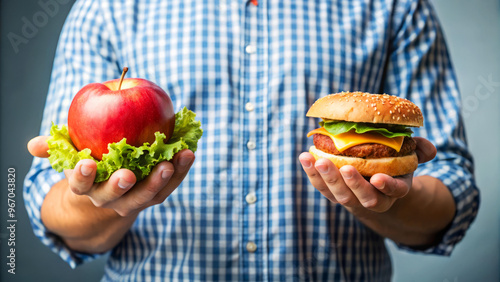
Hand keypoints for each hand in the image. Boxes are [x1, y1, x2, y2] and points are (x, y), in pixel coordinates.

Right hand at [28, 136, 193, 216]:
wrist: (113, 186)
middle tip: (129, 175)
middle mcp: (111, 198)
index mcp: (87, 187)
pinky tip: (189, 153)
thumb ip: (56, 149)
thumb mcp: (71, 155)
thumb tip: (33, 144)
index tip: (86, 163)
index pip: (81, 184)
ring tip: (172, 162)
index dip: (82, 175)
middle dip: (122, 186)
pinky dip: (180, 171)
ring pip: (149, 195)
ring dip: (161, 180)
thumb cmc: (91, 162)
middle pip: (117, 196)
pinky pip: (170, 185)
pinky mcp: (157, 194)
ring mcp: (136, 199)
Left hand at [298, 137, 435, 212]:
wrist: (374, 183)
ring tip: (316, 160)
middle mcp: (371, 198)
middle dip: (351, 184)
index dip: (387, 187)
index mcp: (393, 190)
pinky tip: (304, 157)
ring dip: (326, 178)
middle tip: (344, 168)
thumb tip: (429, 148)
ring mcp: (349, 197)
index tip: (379, 178)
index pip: (392, 192)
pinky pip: (321, 186)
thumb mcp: (410, 157)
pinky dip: (311, 173)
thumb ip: (420, 151)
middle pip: (360, 197)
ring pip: (337, 194)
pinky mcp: (332, 192)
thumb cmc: (393, 165)